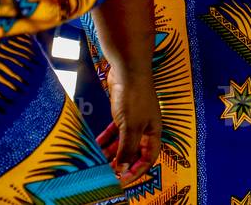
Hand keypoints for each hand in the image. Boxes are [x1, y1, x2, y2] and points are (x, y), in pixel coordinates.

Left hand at [97, 69, 161, 186]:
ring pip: (124, 142)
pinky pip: (115, 132)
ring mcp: (134, 120)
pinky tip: (96, 146)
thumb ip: (127, 148)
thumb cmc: (135, 96)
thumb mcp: (131, 126)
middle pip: (135, 151)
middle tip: (109, 174)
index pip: (148, 158)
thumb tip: (123, 167)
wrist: (128, 70)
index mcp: (154, 131)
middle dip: (123, 163)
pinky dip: (107, 140)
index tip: (122, 180)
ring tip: (100, 163)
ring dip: (112, 153)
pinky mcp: (123, 113)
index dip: (137, 170)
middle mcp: (146, 128)